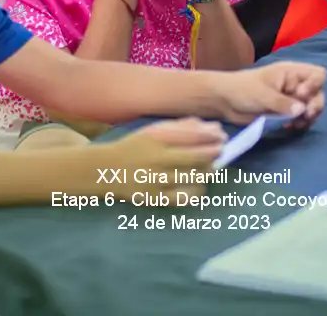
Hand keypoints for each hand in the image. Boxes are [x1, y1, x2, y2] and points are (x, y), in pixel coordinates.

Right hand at [95, 118, 225, 200]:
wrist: (105, 171)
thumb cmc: (135, 146)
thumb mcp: (154, 130)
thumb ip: (182, 127)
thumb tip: (213, 127)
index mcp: (155, 138)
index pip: (191, 135)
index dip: (211, 135)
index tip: (221, 135)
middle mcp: (156, 159)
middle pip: (196, 157)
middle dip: (214, 152)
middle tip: (221, 149)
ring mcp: (155, 181)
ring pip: (194, 177)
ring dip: (207, 170)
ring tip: (210, 166)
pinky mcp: (155, 199)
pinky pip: (185, 197)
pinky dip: (197, 190)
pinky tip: (199, 185)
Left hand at [216, 62, 326, 126]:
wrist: (225, 101)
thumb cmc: (242, 89)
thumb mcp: (262, 94)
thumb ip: (282, 102)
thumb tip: (302, 110)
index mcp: (291, 73)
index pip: (317, 74)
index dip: (315, 85)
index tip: (303, 95)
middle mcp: (295, 84)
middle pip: (318, 93)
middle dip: (314, 106)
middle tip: (305, 116)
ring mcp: (292, 99)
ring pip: (311, 108)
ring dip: (308, 118)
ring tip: (295, 124)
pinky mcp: (286, 112)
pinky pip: (301, 118)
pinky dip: (299, 124)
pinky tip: (289, 128)